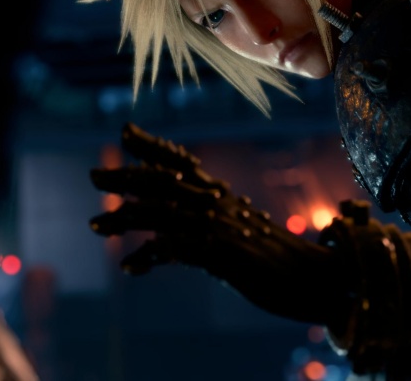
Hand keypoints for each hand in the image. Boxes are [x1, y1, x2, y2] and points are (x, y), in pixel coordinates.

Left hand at [89, 123, 351, 323]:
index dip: (151, 146)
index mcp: (221, 195)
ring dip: (123, 218)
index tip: (125, 132)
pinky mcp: (220, 252)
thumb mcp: (239, 237)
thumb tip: (173, 240)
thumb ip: (208, 229)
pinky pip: (173, 249)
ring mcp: (218, 226)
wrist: (315, 278)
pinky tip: (130, 267)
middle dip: (125, 177)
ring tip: (95, 225)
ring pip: (160, 212)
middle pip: (162, 181)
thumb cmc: (278, 260)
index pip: (180, 162)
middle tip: (95, 175)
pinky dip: (148, 256)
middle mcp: (217, 203)